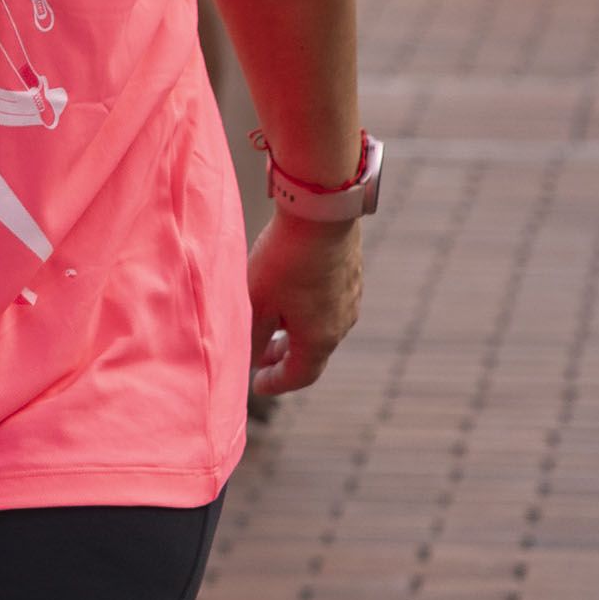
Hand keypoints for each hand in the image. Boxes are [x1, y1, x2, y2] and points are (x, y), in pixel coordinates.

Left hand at [244, 214, 361, 396]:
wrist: (321, 214)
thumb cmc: (284, 261)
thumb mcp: (257, 302)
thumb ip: (252, 335)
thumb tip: (247, 358)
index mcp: (321, 338)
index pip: (300, 375)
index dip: (276, 383)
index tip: (257, 385)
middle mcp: (342, 323)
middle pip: (311, 353)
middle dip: (282, 358)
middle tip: (259, 357)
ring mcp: (350, 299)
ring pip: (320, 328)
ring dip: (294, 334)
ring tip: (271, 327)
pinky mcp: (350, 277)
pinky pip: (327, 306)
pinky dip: (305, 313)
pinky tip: (288, 296)